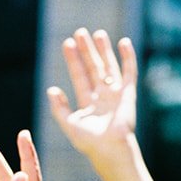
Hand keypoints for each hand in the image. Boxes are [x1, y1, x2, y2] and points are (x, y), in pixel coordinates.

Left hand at [47, 28, 138, 169]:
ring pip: (109, 67)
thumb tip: (51, 89)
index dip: (73, 60)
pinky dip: (128, 58)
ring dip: (104, 50)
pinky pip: (129, 72)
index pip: (79, 76)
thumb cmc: (90, 142)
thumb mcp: (69, 124)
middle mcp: (102, 97)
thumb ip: (59, 108)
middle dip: (87, 50)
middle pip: (93, 67)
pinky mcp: (128, 94)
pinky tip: (124, 43)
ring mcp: (115, 95)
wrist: (110, 148)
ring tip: (98, 33)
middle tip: (80, 32)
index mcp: (88, 103)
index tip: (67, 43)